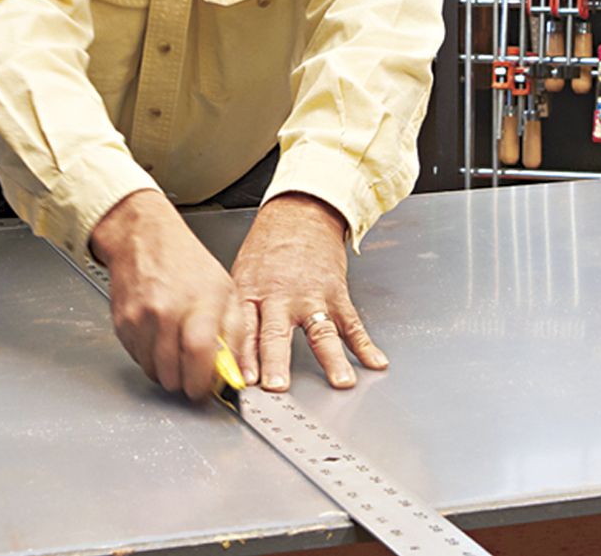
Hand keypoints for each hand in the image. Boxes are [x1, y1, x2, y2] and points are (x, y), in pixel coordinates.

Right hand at [90, 190, 243, 401]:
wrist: (144, 238)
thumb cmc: (187, 263)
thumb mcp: (226, 291)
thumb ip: (234, 334)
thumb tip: (235, 371)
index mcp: (199, 302)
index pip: (199, 355)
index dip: (202, 382)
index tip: (205, 390)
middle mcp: (167, 311)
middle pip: (173, 373)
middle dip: (185, 382)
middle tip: (192, 372)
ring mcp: (140, 318)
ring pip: (153, 371)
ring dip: (167, 372)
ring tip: (176, 349)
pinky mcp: (121, 323)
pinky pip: (137, 359)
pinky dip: (149, 358)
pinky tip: (158, 337)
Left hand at [230, 193, 387, 390]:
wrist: (300, 214)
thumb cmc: (268, 248)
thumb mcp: (240, 276)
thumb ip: (237, 315)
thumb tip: (226, 355)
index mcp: (252, 293)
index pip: (245, 329)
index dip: (245, 356)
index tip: (246, 381)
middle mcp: (281, 297)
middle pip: (277, 333)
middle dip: (276, 361)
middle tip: (277, 385)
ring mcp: (311, 296)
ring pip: (320, 331)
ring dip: (331, 359)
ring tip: (340, 381)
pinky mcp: (336, 294)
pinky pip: (352, 323)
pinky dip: (365, 344)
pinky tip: (374, 361)